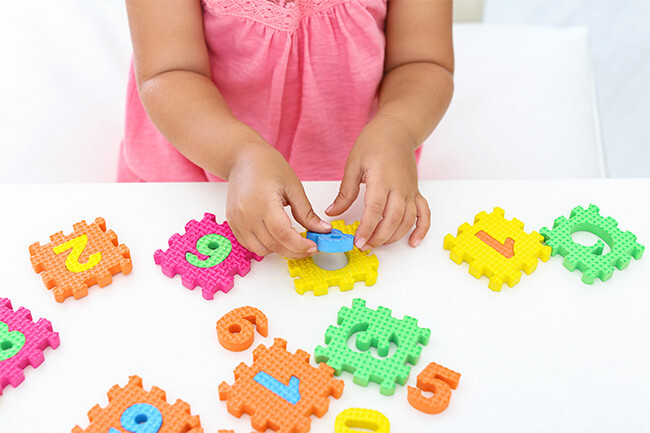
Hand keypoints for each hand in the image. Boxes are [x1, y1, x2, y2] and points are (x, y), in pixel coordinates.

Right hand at [226, 143, 331, 258]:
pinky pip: (250, 245)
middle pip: (274, 245)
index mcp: (264, 202)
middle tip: (309, 247)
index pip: (283, 234)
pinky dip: (265, 246)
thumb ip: (307, 213)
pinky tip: (277, 237)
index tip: (314, 246)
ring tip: (292, 240)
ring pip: (261, 250)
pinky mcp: (233, 223)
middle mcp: (247, 214)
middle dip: (295, 251)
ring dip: (279, 250)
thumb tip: (323, 230)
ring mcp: (238, 220)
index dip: (300, 245)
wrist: (242, 158)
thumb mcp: (293, 186)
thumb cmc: (267, 166)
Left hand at [326, 117, 430, 249]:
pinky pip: (424, 214)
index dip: (367, 228)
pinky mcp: (415, 192)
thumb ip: (345, 192)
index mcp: (382, 179)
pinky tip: (413, 242)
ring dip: (394, 237)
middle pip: (393, 219)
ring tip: (377, 244)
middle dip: (379, 237)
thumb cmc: (374, 143)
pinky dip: (421, 230)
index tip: (358, 241)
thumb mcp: (353, 164)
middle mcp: (399, 187)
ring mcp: (410, 191)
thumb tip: (332, 212)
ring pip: (407, 221)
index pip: (375, 210)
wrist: (396, 130)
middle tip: (364, 246)